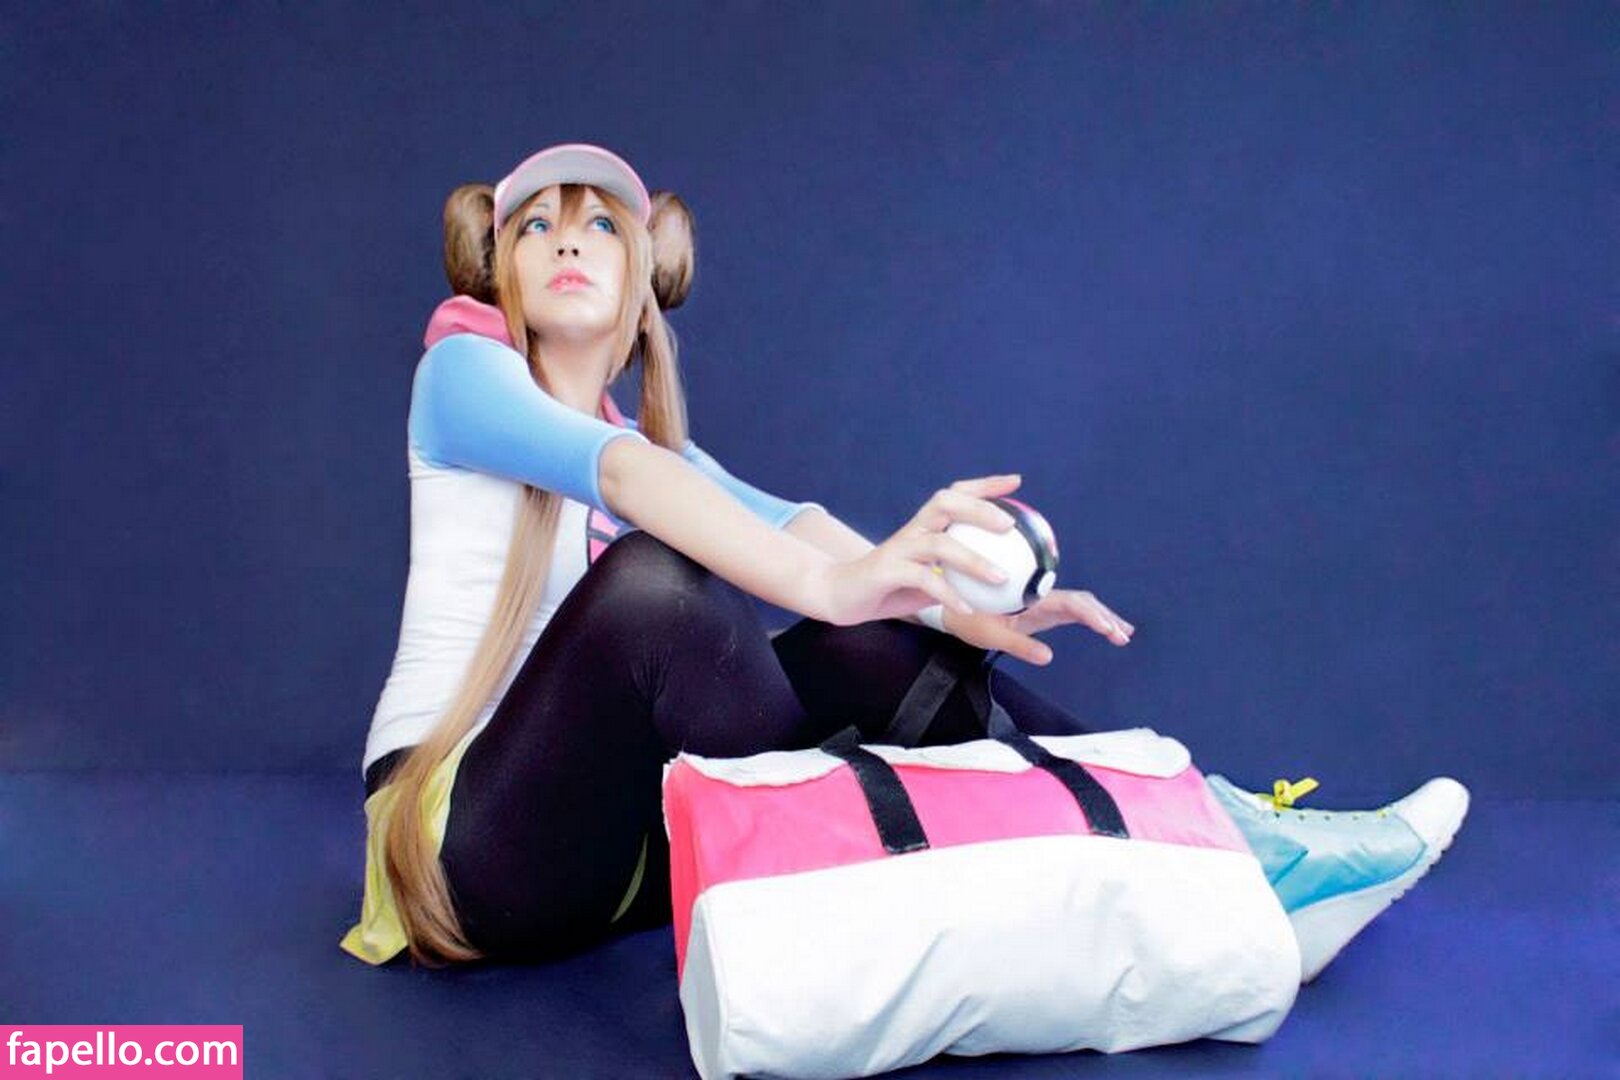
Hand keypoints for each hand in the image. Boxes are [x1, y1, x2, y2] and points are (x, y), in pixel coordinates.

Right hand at [809, 475, 1025, 626]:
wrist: (841, 595)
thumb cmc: (891, 586)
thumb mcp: (931, 578)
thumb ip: (959, 575)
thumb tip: (1005, 581)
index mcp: (924, 526)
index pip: (955, 494)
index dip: (984, 485)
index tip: (1015, 483)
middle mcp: (912, 530)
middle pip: (945, 503)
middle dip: (979, 508)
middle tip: (1010, 525)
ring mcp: (898, 549)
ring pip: (938, 544)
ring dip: (972, 560)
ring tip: (1001, 577)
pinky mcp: (886, 572)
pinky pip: (922, 580)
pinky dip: (948, 594)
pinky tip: (968, 609)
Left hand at [940, 588, 1135, 665]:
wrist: (953, 603)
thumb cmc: (968, 618)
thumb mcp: (990, 635)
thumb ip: (1019, 645)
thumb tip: (1048, 657)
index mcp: (1031, 598)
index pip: (1070, 603)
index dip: (1092, 614)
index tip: (1106, 627)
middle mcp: (1041, 595)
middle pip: (1082, 601)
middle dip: (1105, 616)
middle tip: (1122, 635)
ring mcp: (1043, 600)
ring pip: (1081, 603)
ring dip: (1103, 616)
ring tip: (1123, 633)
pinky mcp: (1042, 606)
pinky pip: (1073, 608)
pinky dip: (1091, 616)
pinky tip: (1105, 626)